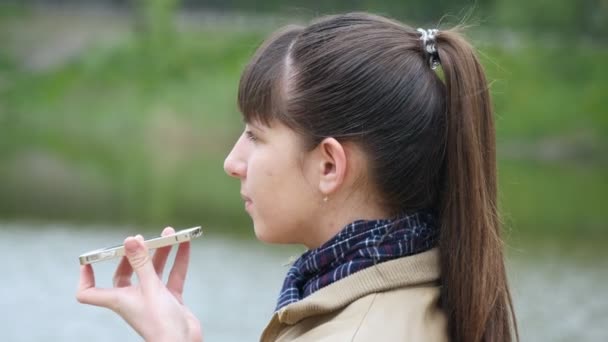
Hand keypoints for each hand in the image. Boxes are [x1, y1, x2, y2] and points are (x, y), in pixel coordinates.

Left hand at [76, 227, 202, 341]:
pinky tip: (185, 244)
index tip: (88, 259)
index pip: (90, 292)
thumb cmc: (161, 323)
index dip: (85, 277)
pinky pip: (173, 275)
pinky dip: (178, 260)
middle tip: (142, 237)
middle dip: (135, 253)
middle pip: (127, 272)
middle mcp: (132, 298)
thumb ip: (142, 263)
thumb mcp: (151, 288)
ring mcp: (153, 298)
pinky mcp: (170, 299)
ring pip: (154, 270)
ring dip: (161, 252)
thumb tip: (131, 239)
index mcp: (118, 299)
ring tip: (169, 233)